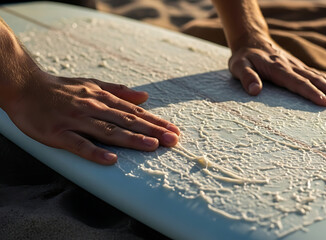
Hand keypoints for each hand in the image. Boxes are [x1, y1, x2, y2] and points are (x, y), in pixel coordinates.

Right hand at [4, 69, 179, 164]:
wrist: (25, 87)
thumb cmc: (61, 88)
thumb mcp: (93, 85)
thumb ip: (119, 91)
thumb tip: (145, 96)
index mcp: (102, 99)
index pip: (134, 112)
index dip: (155, 122)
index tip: (174, 130)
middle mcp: (93, 108)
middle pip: (127, 122)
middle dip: (152, 131)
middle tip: (172, 140)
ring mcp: (76, 121)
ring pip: (108, 131)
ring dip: (131, 139)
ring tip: (152, 146)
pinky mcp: (58, 133)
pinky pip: (78, 144)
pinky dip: (94, 151)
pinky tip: (110, 159)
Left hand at [228, 34, 325, 105]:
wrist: (251, 41)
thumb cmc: (244, 57)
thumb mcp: (239, 66)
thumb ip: (247, 77)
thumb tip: (254, 91)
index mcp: (278, 68)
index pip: (298, 82)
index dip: (312, 93)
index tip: (325, 103)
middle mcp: (292, 66)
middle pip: (314, 80)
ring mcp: (298, 66)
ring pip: (320, 77)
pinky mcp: (300, 67)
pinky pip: (318, 75)